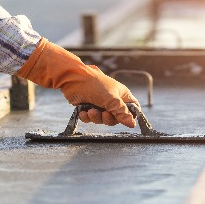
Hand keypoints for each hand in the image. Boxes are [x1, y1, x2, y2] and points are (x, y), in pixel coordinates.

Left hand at [17, 38, 138, 127]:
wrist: (72, 79)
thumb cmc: (94, 85)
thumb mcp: (111, 99)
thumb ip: (122, 113)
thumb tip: (133, 124)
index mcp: (122, 95)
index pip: (133, 108)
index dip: (130, 116)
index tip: (124, 120)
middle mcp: (113, 99)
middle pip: (116, 117)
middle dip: (108, 118)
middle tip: (103, 114)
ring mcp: (100, 103)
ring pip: (102, 119)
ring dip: (96, 118)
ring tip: (90, 111)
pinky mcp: (89, 106)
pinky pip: (91, 118)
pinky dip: (87, 117)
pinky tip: (83, 112)